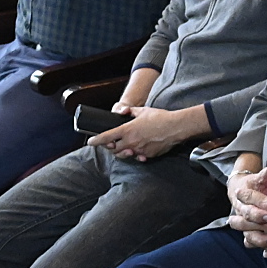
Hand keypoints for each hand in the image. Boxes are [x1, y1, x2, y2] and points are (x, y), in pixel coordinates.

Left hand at [91, 103, 207, 162]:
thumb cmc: (160, 117)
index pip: (106, 137)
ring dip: (122, 152)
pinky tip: (138, 149)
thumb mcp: (143, 110)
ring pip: (125, 155)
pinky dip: (136, 154)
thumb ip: (131, 111)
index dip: (96, 140)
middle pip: (114, 149)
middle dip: (111, 147)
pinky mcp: (148, 155)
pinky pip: (138, 157)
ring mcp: (139, 150)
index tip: (90, 141)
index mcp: (127, 130)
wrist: (176, 127)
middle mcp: (131, 142)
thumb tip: (123, 111)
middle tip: (111, 144)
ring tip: (125, 147)